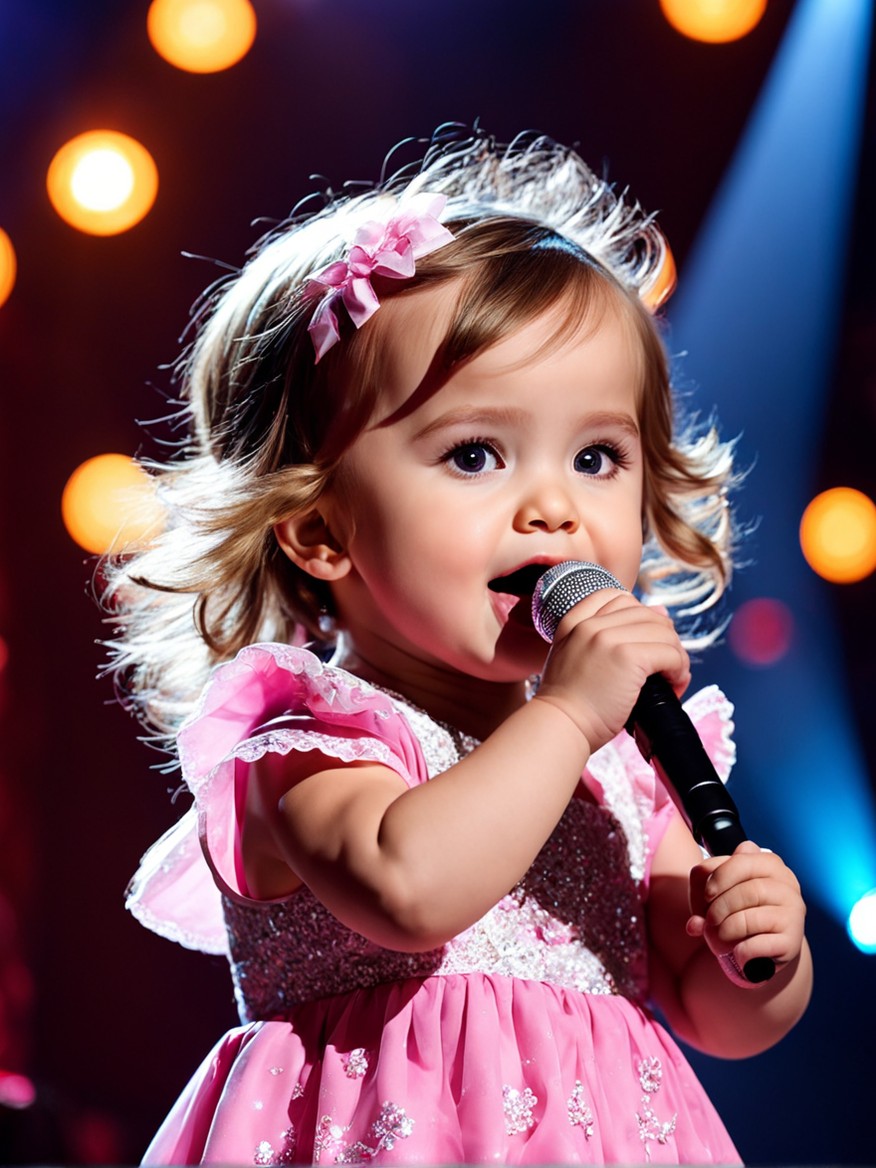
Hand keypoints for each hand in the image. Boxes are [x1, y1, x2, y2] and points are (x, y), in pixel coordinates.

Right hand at [534, 591, 690, 753]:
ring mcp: (608, 638)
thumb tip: (661, 610)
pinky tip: (674, 683)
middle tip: (666, 666)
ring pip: (663, 632)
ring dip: (676, 655)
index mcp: (574, 622)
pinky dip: (679, 669)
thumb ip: (603, 635)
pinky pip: (670, 653)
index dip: (640, 615)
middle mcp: (590, 624)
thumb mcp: (573, 657)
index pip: (617, 597)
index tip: (644, 641)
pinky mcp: (627, 657)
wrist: (559, 726)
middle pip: (646, 614)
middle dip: (663, 638)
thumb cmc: (570, 702)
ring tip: (673, 677)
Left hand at [686, 841, 805, 973]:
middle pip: (747, 889)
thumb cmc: (739, 911)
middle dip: (719, 906)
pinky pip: (759, 944)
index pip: (740, 860)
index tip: (706, 895)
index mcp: (769, 863)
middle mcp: (787, 883)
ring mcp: (794, 912)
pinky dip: (741, 951)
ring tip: (719, 935)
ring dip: (726, 929)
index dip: (716, 877)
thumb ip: (702, 897)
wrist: (767, 945)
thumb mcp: (719, 895)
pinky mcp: (792, 941)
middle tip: (709, 920)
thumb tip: (694, 925)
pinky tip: (738, 953)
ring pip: (751, 917)